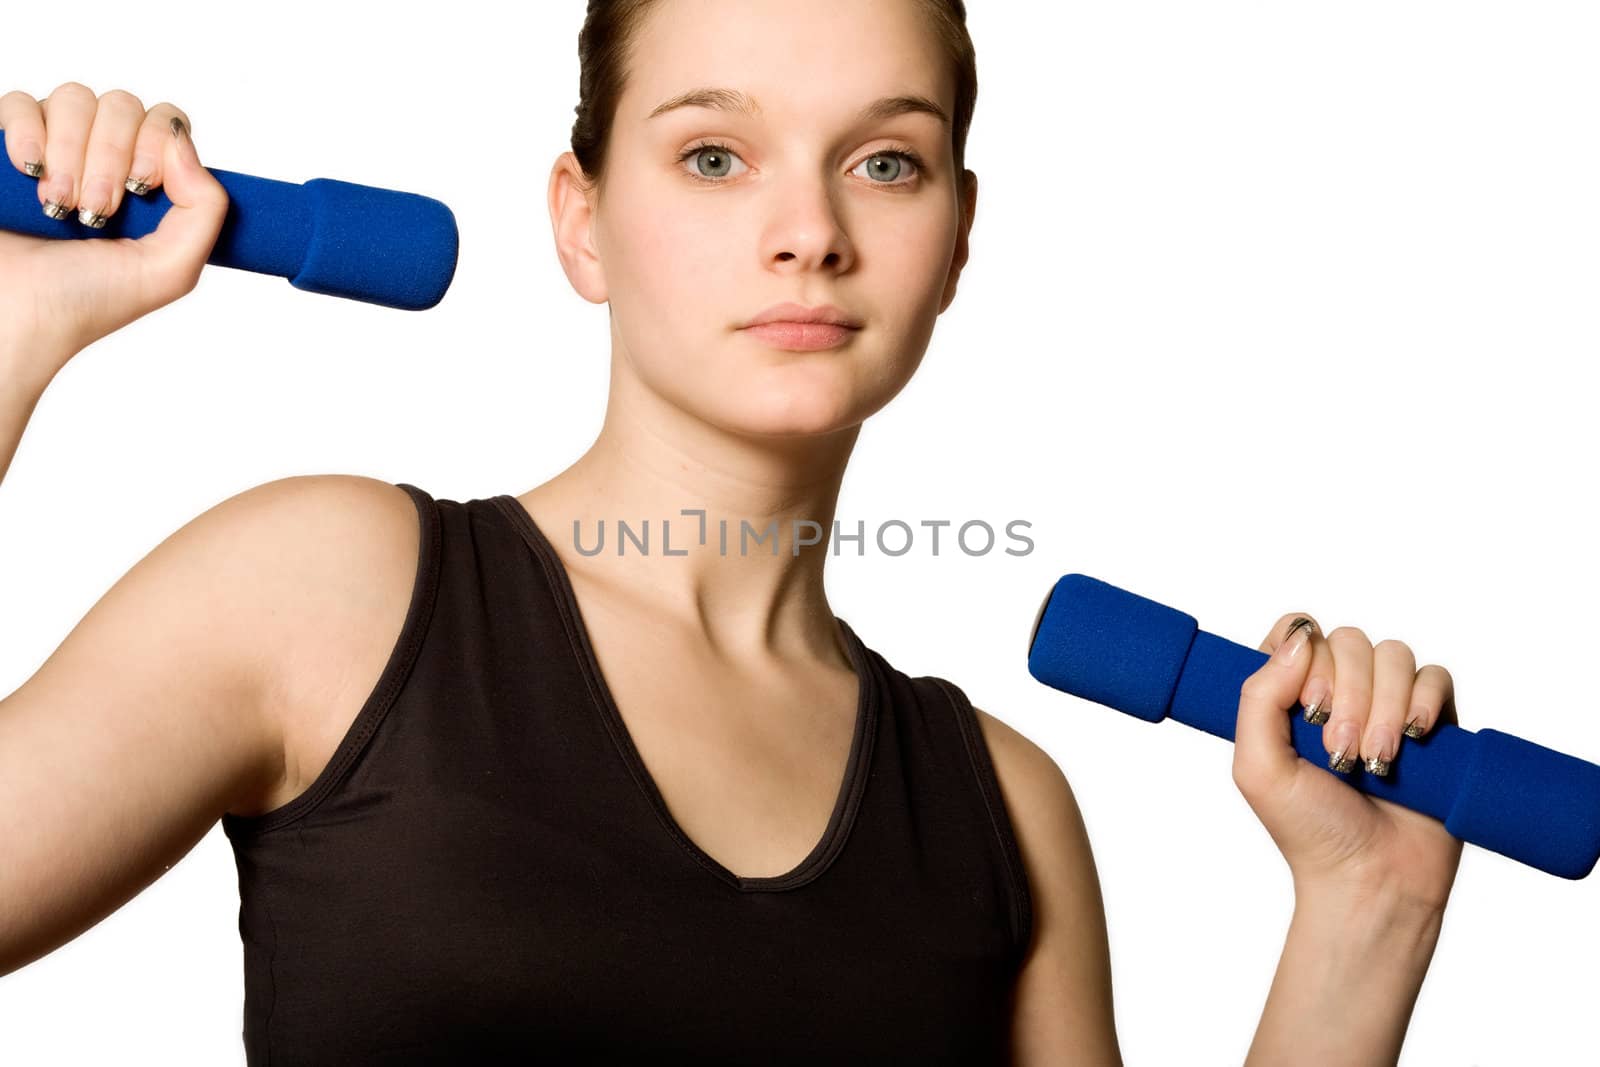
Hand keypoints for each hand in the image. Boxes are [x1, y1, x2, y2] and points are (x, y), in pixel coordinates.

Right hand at [0, 82, 227, 391]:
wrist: (16, 314)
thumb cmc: (87, 301)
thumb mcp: (171, 270)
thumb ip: (204, 209)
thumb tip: (181, 140)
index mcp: (147, 184)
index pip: (166, 122)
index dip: (156, 142)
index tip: (141, 188)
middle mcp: (103, 159)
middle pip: (122, 104)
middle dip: (110, 156)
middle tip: (96, 211)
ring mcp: (55, 148)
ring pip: (74, 99)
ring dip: (70, 153)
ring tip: (60, 206)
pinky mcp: (9, 146)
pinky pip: (22, 103)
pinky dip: (27, 133)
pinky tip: (29, 173)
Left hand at [1232, 613, 1463, 913]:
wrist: (1372, 879)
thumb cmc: (1309, 830)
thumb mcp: (1258, 767)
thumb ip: (1259, 696)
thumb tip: (1299, 638)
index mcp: (1290, 695)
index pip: (1297, 632)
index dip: (1303, 657)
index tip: (1303, 709)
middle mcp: (1340, 691)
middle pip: (1348, 640)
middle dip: (1347, 695)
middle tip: (1338, 752)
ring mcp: (1388, 703)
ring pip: (1393, 655)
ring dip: (1384, 707)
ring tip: (1376, 761)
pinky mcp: (1433, 721)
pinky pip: (1436, 676)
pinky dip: (1423, 703)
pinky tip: (1414, 740)